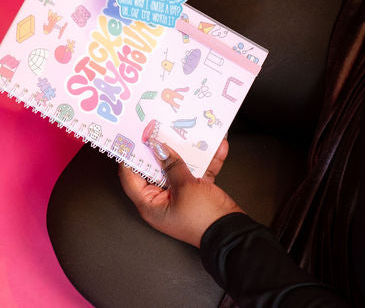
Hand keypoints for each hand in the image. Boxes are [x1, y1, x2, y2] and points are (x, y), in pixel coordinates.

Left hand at [119, 139, 242, 246]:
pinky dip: (207, 161)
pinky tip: (218, 147)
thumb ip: (172, 164)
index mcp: (150, 204)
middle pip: (155, 169)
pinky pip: (198, 173)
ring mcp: (180, 197)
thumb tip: (159, 147)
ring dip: (188, 152)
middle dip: (161, 148)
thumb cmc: (205, 218)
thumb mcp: (186, 187)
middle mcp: (161, 201)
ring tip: (188, 133)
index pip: (131, 177)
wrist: (234, 236)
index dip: (129, 157)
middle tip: (158, 129)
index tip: (131, 137)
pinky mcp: (197, 193)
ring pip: (179, 168)